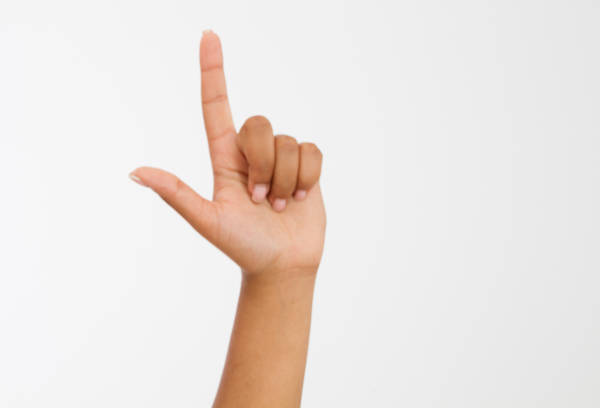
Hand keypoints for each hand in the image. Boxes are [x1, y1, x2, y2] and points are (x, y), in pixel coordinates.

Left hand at [130, 30, 324, 278]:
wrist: (283, 266)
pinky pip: (312, 150)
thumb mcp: (208, 221)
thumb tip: (135, 171)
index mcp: (224, 160)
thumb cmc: (243, 246)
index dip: (212, 71)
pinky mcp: (307, 166)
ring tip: (278, 206)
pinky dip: (308, 177)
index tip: (208, 36)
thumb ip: (176, 194)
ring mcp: (280, 159)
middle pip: (259, 125)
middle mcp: (252, 153)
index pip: (215, 107)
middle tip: (260, 199)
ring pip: (288, 142)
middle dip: (263, 165)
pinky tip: (299, 198)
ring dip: (286, 180)